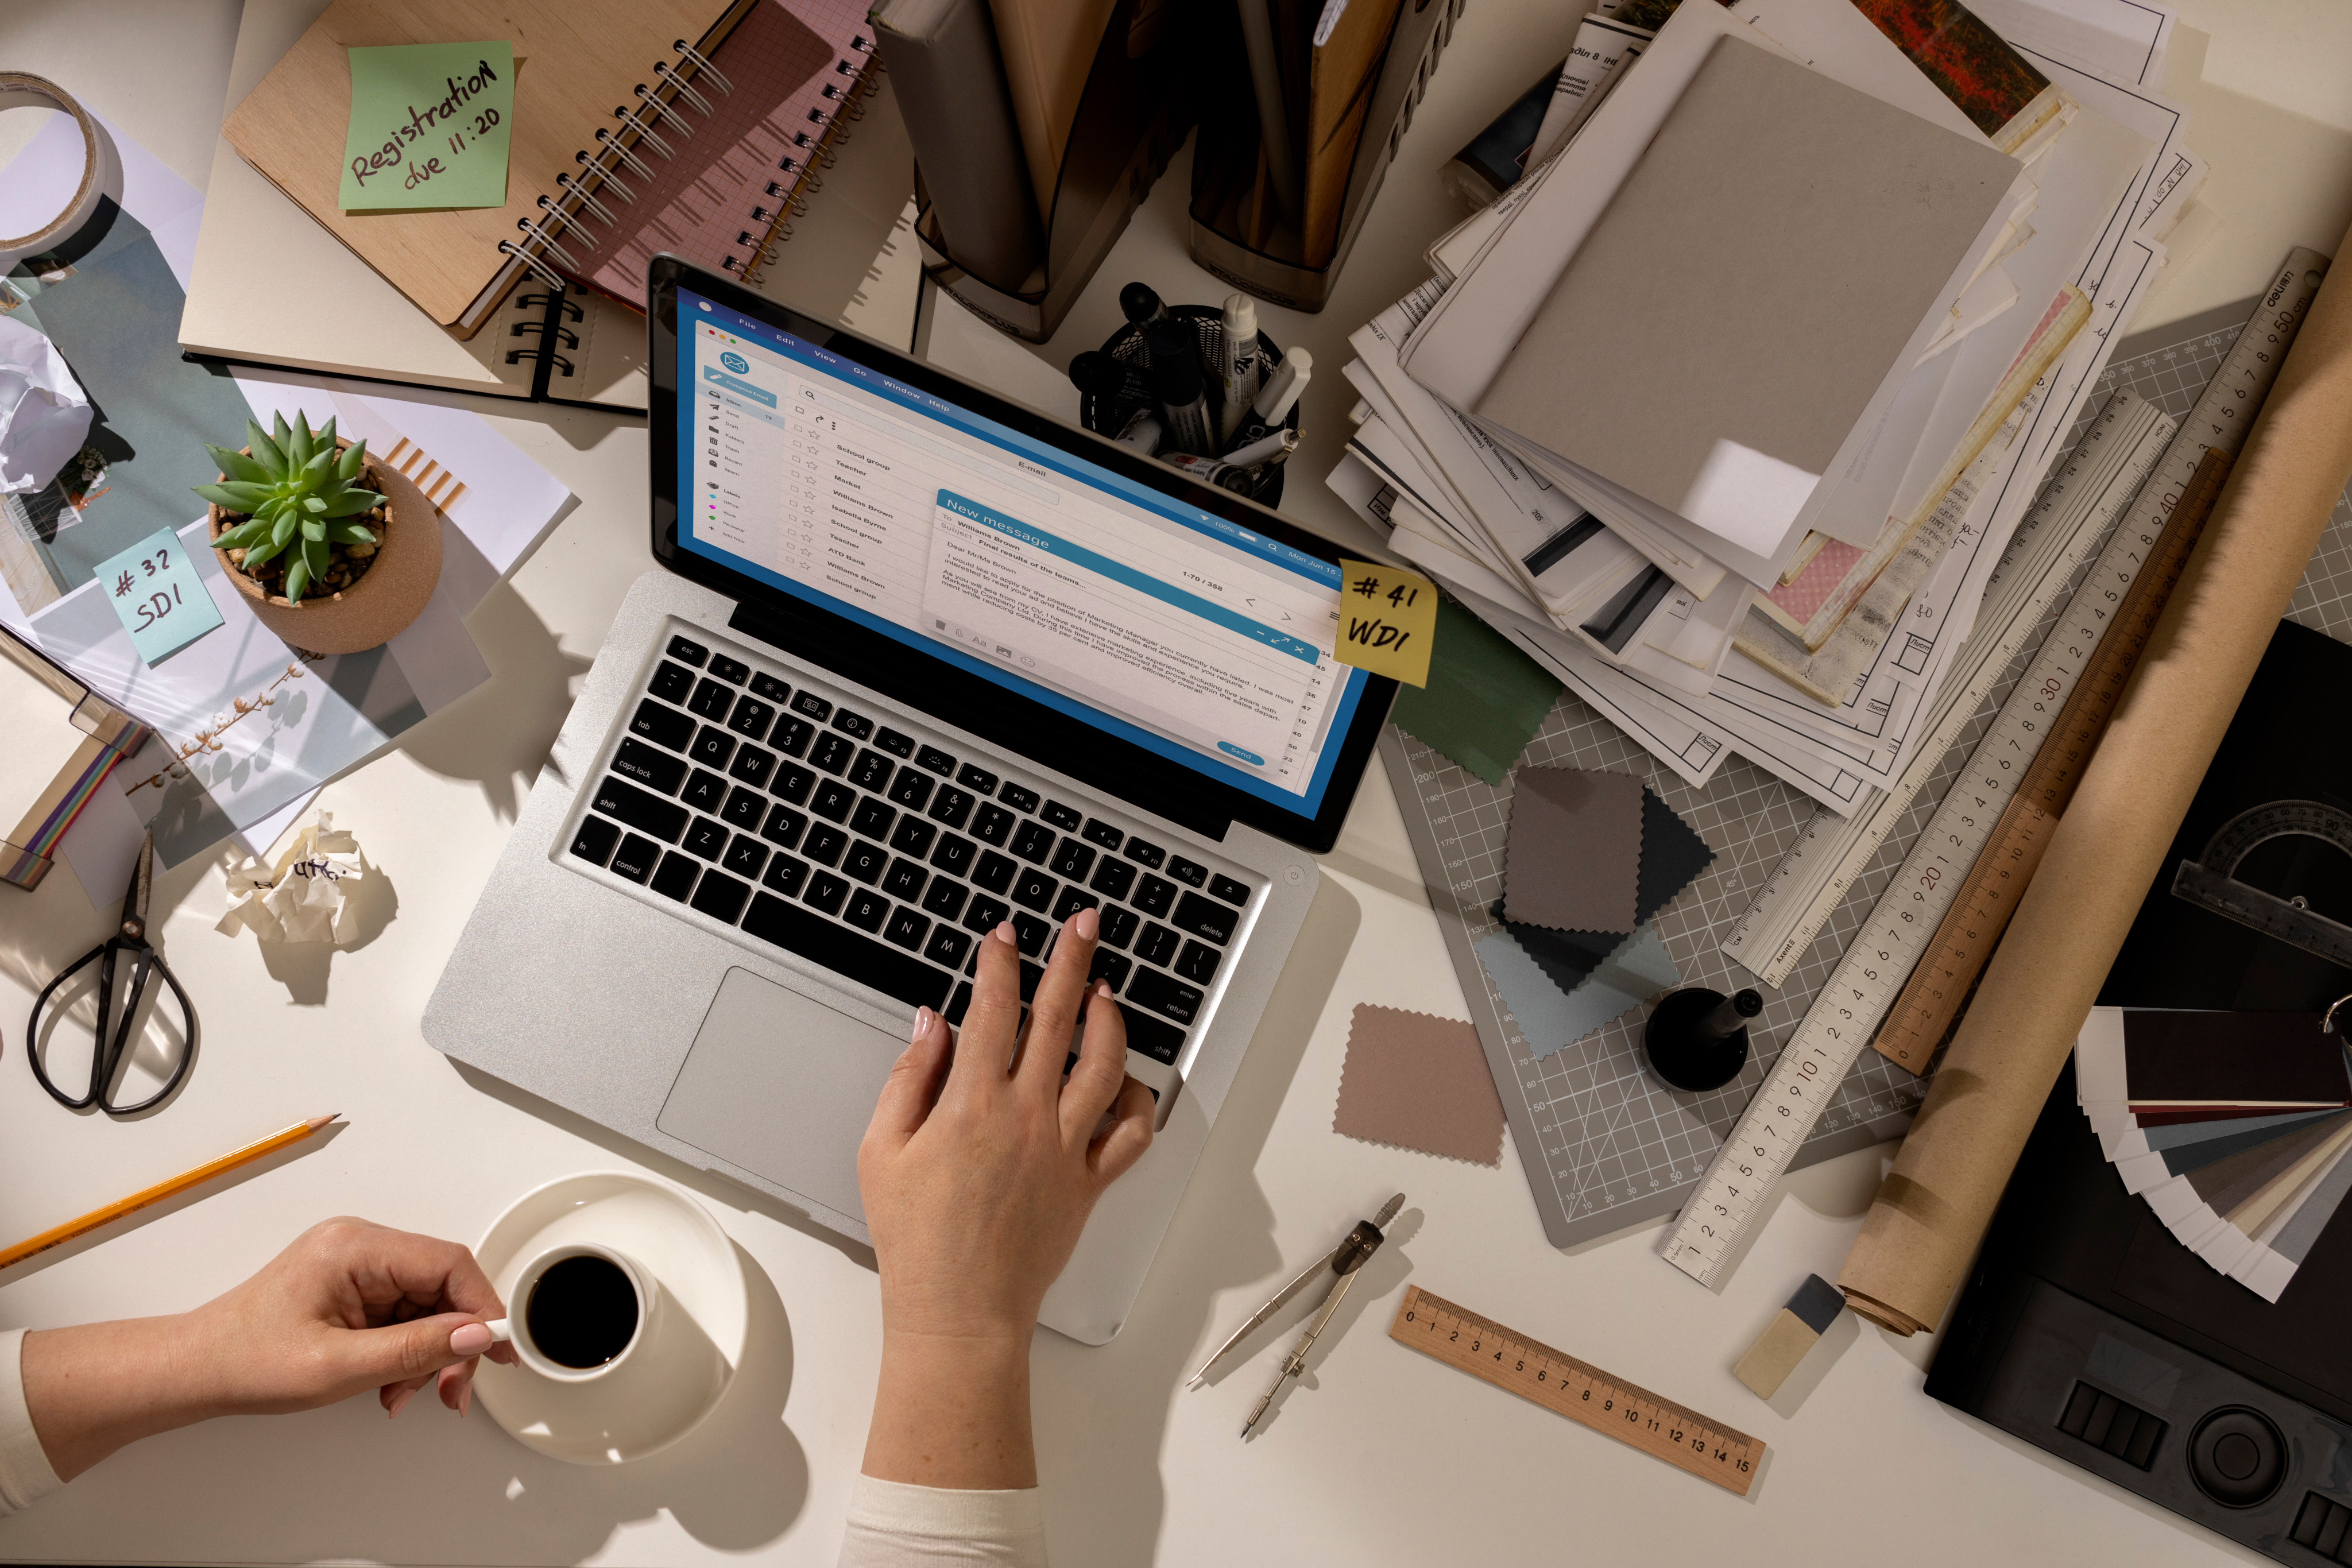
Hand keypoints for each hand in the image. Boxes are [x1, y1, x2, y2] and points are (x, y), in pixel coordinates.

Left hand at [175, 1216, 517, 1416]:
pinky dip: (404, 1353)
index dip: (482, 1308)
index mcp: (355, 1248)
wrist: (195, 1371)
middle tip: (449, 1391)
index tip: (498, 1349)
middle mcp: (360, 1245)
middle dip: (451, 1344)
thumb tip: (477, 1334)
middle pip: (442, 1287)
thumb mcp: (339, 1367)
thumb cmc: (245, 1362)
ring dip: (425, 1356)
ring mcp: (356, 1265)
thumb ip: (415, 1348)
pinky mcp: (353, 1286)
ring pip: (427, 1306)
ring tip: (399, 1394)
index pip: (448, 1264)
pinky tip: (388, 1382)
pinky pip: (403, 1314)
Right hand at [855, 909, 1154, 1485]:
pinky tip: (1128, 1079)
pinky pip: (1131, 1133)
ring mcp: (1066, 1149)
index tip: (1005, 936)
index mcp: (972, 1105)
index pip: (995, 1010)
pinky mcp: (1089, 1183)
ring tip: (1105, 990)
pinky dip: (1138, 1100)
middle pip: (1059, 1018)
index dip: (1001, 963)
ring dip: (1110, 1018)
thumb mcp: (881, 1151)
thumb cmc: (916, 1240)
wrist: (959, 1312)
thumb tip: (932, 1023)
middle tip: (1083, 925)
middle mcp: (1028, 1118)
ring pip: (1106, 1064)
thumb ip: (908, 1078)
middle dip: (1072, 960)